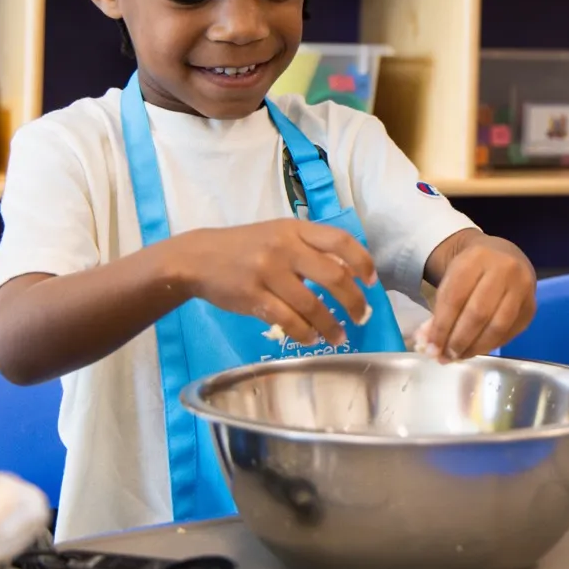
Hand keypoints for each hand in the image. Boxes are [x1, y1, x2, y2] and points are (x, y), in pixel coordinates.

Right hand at [176, 219, 376, 347]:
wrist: (197, 258)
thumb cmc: (244, 247)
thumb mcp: (278, 234)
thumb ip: (308, 247)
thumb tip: (347, 271)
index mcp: (294, 229)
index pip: (340, 241)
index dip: (362, 261)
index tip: (371, 281)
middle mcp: (284, 247)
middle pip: (334, 276)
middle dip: (354, 300)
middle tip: (362, 317)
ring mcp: (268, 272)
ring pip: (312, 304)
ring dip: (331, 325)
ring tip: (339, 337)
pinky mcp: (252, 296)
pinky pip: (287, 320)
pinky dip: (305, 333)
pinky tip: (312, 339)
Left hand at [415, 235, 535, 361]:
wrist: (502, 255)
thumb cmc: (470, 270)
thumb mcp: (451, 279)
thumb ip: (440, 310)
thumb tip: (429, 344)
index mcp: (476, 258)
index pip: (455, 298)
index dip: (441, 327)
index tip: (430, 348)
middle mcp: (504, 269)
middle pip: (478, 313)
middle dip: (459, 340)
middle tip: (445, 357)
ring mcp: (522, 288)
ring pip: (497, 327)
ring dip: (475, 347)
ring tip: (459, 356)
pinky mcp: (531, 306)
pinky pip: (510, 333)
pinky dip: (490, 346)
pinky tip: (476, 349)